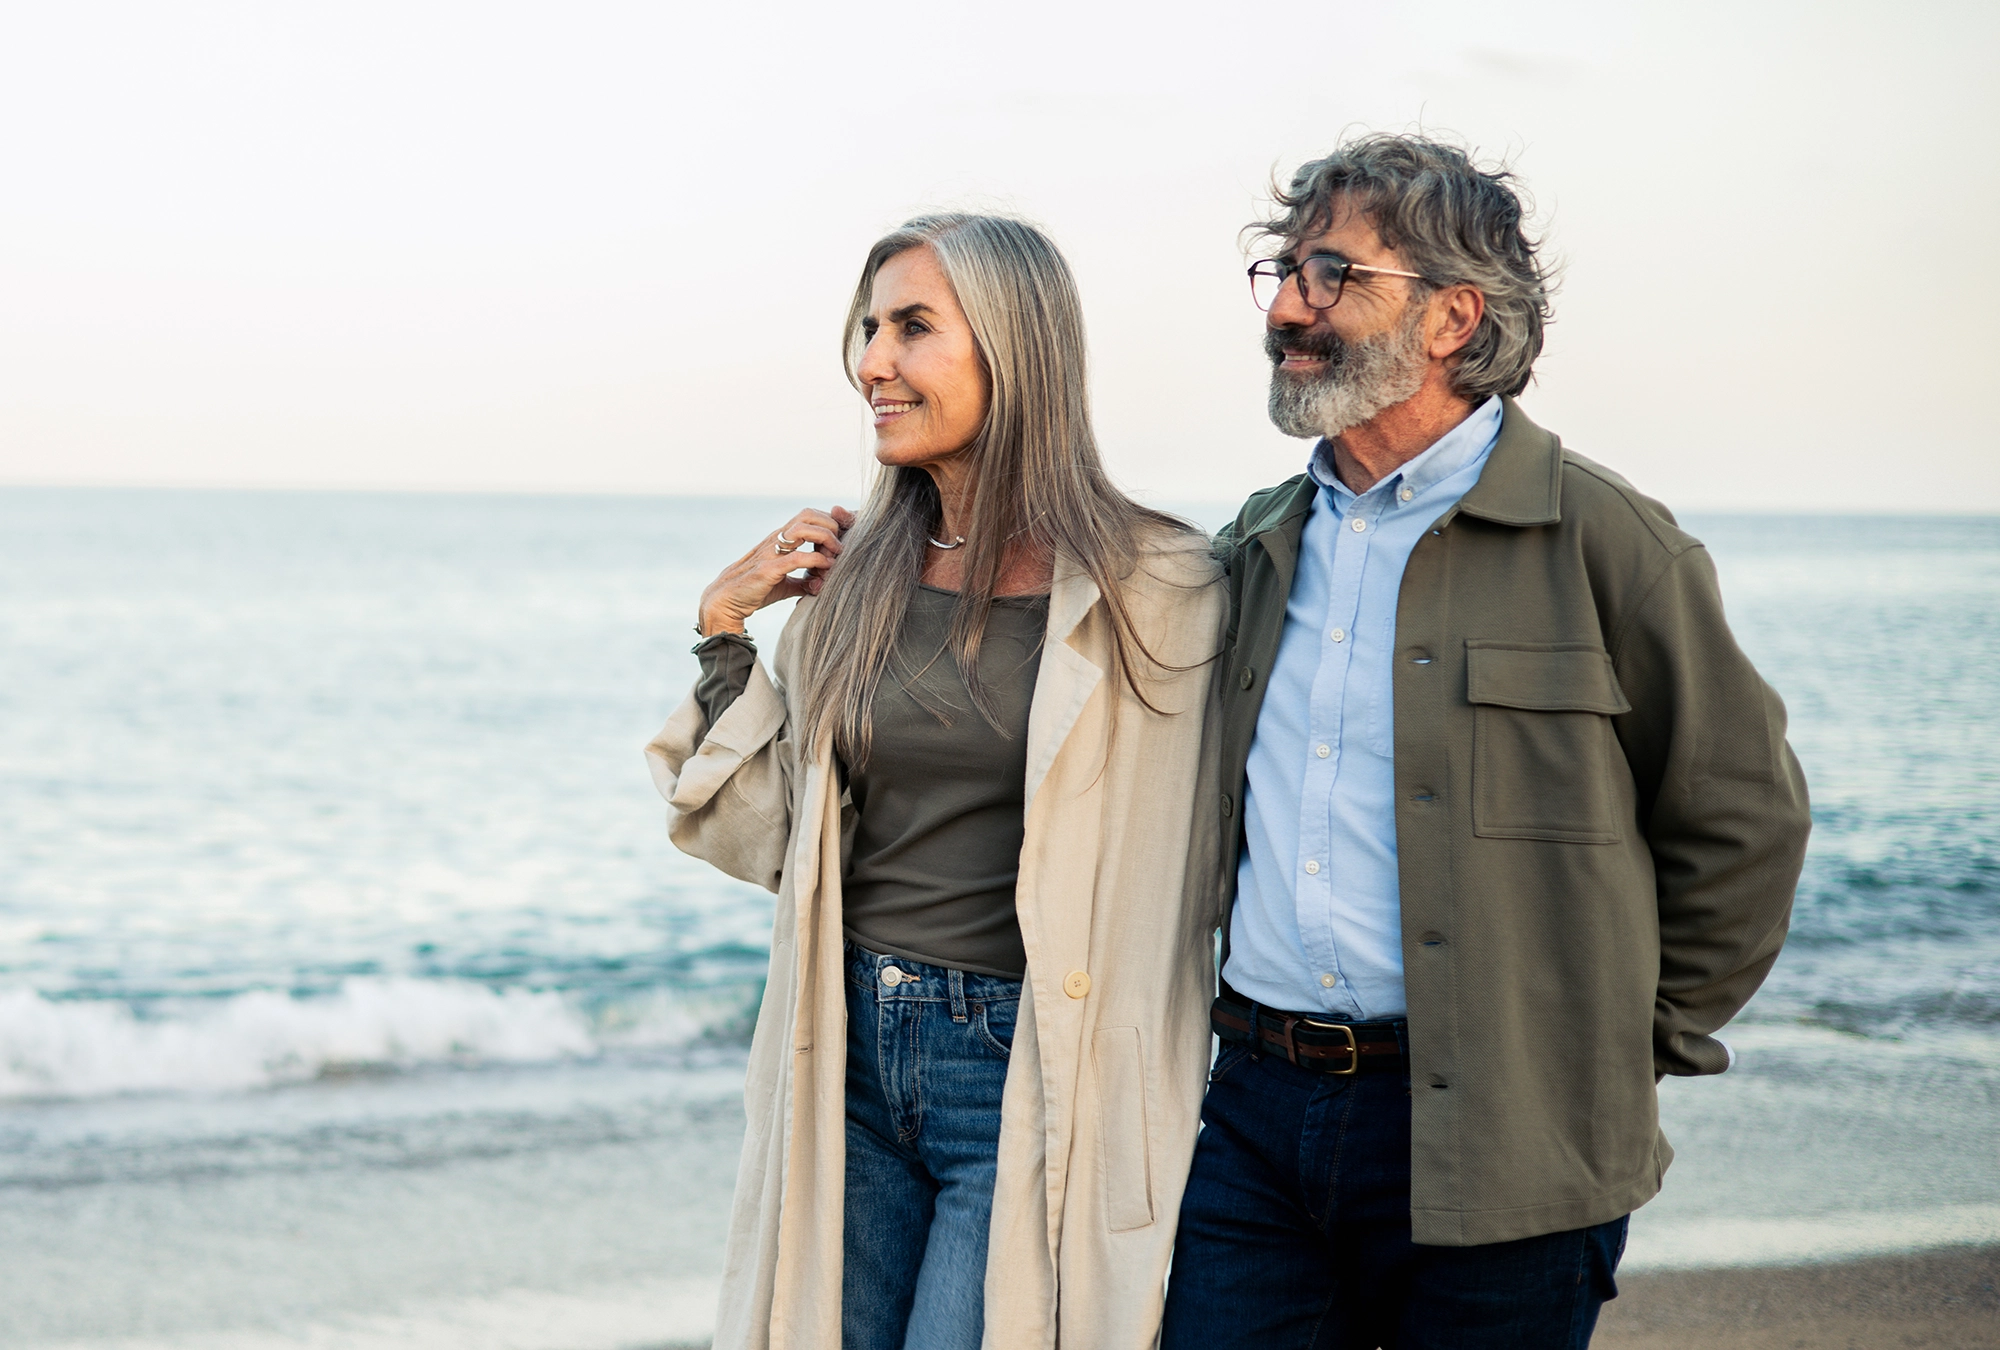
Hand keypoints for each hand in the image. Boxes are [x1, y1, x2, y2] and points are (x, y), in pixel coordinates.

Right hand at [697, 506, 855, 636]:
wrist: (724, 602)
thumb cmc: (753, 591)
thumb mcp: (784, 584)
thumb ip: (802, 580)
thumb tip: (820, 584)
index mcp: (780, 540)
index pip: (808, 516)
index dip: (828, 523)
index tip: (840, 541)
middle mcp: (776, 540)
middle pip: (808, 514)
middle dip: (830, 526)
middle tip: (840, 547)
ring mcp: (771, 552)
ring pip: (803, 528)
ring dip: (825, 539)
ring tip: (835, 555)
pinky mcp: (768, 569)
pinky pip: (796, 558)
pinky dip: (815, 562)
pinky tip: (824, 570)